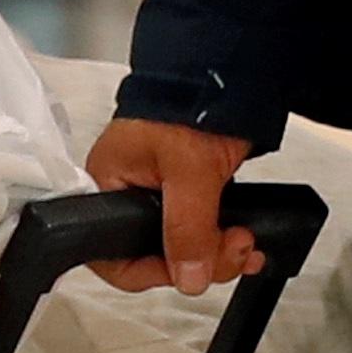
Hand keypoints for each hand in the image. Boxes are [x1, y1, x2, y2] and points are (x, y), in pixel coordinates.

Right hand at [85, 114, 257, 292]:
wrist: (226, 75)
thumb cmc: (190, 104)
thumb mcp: (188, 171)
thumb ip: (187, 229)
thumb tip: (189, 277)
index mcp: (106, 187)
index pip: (113, 255)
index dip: (153, 271)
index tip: (189, 271)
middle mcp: (127, 195)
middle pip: (154, 256)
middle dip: (199, 261)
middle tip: (232, 249)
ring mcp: (159, 196)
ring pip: (183, 248)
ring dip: (218, 253)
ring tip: (245, 242)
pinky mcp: (188, 193)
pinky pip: (200, 231)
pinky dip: (224, 240)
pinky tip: (245, 239)